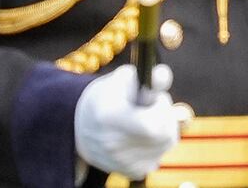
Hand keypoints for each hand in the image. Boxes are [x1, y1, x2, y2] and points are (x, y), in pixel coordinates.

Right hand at [74, 63, 179, 177]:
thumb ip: (148, 77)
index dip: (163, 109)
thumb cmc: (108, 97)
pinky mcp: (127, 172)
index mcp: (109, 116)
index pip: (153, 126)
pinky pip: (157, 159)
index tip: (157, 99)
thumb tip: (163, 76)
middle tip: (155, 108)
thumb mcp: (123, 80)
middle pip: (165, 136)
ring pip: (166, 145)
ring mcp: (118, 161)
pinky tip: (142, 137)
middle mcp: (111, 143)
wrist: (79, 125)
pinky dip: (156, 147)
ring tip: (146, 120)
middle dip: (167, 116)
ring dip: (164, 130)